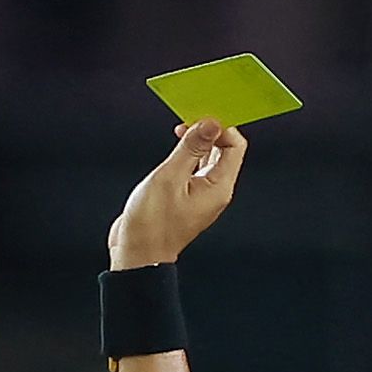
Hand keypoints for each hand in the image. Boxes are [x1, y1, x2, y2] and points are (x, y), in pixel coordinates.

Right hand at [108, 119, 247, 270]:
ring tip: (180, 131)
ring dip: (197, 141)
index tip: (200, 116)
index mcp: (218, 188)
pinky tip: (175, 147)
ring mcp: (201, 194)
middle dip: (209, 131)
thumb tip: (210, 124)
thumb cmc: (151, 225)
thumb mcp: (170, 177)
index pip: (234, 145)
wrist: (137, 255)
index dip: (221, 127)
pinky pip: (195, 167)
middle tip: (188, 120)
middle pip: (223, 149)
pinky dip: (188, 153)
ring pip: (208, 157)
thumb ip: (191, 148)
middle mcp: (214, 191)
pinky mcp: (187, 195)